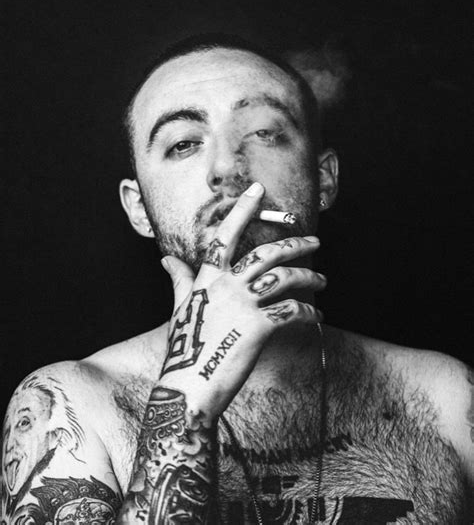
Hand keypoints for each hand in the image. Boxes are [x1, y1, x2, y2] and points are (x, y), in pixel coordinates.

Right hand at [159, 182, 325, 420]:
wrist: (188, 388)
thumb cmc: (184, 350)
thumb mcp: (181, 308)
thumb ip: (180, 280)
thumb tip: (166, 259)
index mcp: (207, 278)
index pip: (225, 236)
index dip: (242, 210)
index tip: (257, 189)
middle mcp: (226, 285)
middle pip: (266, 253)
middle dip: (295, 243)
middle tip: (315, 239)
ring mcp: (243, 304)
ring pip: (284, 278)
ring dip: (309, 277)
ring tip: (322, 281)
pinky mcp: (260, 326)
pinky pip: (292, 311)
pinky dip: (310, 311)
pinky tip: (318, 315)